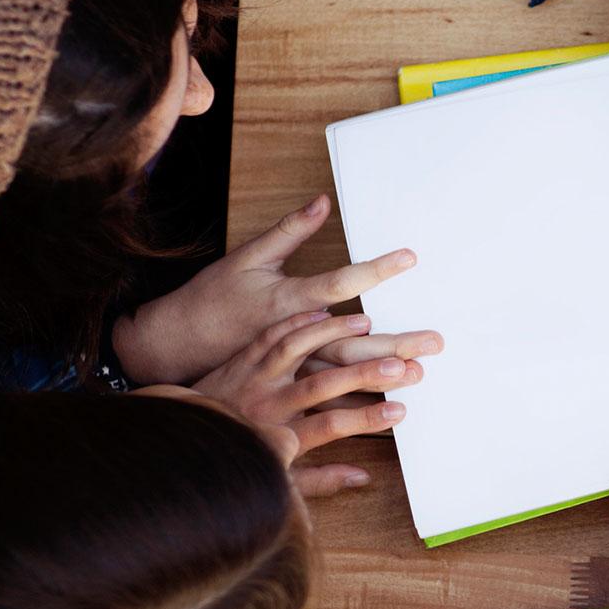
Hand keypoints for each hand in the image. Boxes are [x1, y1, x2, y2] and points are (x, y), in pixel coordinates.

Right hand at [113, 195, 420, 383]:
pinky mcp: (283, 390)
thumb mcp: (248, 258)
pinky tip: (386, 408)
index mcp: (286, 300)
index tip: (410, 257)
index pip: (339, 282)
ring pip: (341, 376)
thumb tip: (323, 200)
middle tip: (435, 341)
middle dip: (395, 342)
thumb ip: (289, 231)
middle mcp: (292, 336)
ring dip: (380, 376)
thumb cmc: (214, 296)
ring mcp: (287, 369)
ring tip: (418, 374)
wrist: (174, 344)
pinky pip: (324, 402)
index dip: (375, 269)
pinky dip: (355, 406)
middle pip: (352, 340)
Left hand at [188, 311, 427, 496]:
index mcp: (279, 437)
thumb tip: (362, 477)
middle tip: (401, 365)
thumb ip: (320, 479)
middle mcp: (268, 405)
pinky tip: (324, 311)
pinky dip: (296, 321)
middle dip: (364, 374)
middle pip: (322, 385)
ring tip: (367, 323)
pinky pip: (270, 335)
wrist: (180, 438)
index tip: (400, 411)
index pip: (330, 426)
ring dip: (332, 334)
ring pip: (296, 349)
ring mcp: (253, 378)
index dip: (367, 419)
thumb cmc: (234, 460)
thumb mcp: (276, 481)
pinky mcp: (241, 360)